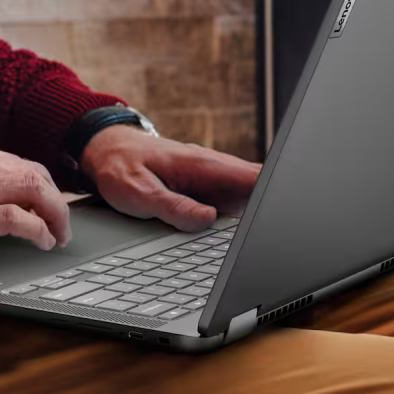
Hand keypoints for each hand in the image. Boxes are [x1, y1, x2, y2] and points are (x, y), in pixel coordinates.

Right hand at [0, 133, 72, 262]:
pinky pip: (16, 219)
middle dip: (53, 197)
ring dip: (54, 213)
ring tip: (58, 234)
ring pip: (32, 189)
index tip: (43, 201)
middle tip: (60, 221)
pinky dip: (37, 229)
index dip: (34, 183)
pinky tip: (42, 242)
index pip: (11, 161)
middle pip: (30, 172)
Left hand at [79, 127, 261, 231]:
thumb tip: (208, 219)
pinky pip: (233, 206)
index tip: (286, 211)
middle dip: (273, 208)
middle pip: (258, 188)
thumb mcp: (139, 191)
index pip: (253, 175)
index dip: (276, 191)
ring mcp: (212, 182)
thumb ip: (173, 206)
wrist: (108, 151)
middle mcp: (213, 171)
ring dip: (258, 217)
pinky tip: (246, 238)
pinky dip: (243, 220)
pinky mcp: (206, 193)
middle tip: (279, 236)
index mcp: (203, 165)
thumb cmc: (122, 166)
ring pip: (248, 199)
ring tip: (266, 241)